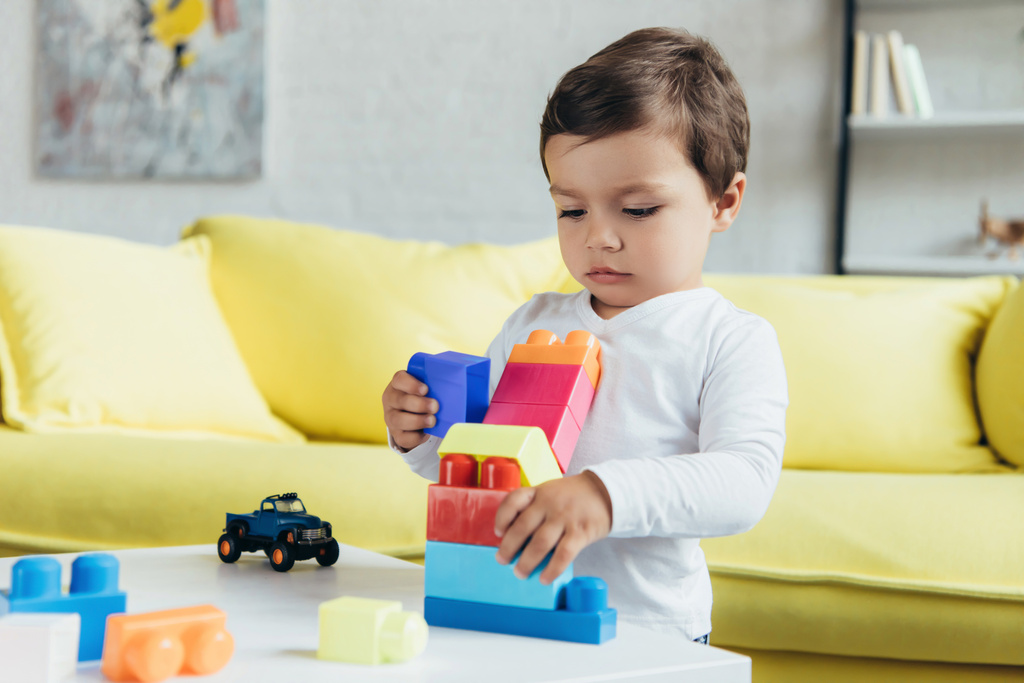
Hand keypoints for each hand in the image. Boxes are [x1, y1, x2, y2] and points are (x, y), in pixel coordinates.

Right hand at [381, 370, 437, 450]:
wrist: (414, 418)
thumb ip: (437, 386)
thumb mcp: (428, 389)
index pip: (399, 379)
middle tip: (435, 406)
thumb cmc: (423, 398)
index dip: (411, 384)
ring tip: (432, 420)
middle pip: (401, 400)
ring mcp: (391, 417)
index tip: (425, 389)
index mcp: (399, 384)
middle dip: (419, 404)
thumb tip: (460, 388)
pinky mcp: (396, 434)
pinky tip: (426, 433)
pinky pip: (404, 437)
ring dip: (417, 421)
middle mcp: (392, 399)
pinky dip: (416, 437)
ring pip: (399, 420)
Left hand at [493, 471, 611, 583]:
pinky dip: (552, 569)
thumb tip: (514, 537)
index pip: (514, 500)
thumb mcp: (551, 492)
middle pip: (523, 526)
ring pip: (540, 543)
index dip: (502, 517)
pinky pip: (563, 554)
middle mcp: (549, 503)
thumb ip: (534, 507)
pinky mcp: (581, 532)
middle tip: (502, 560)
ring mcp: (565, 517)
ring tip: (520, 573)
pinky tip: (545, 578)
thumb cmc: (573, 496)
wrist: (607, 492)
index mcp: (539, 492)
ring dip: (527, 561)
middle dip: (509, 546)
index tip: (498, 532)